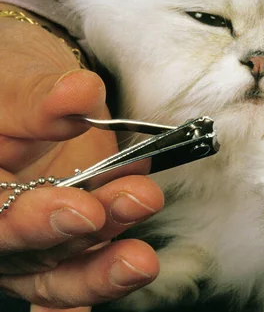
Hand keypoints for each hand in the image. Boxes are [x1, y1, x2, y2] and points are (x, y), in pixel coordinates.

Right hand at [0, 7, 163, 308]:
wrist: (41, 97)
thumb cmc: (15, 86)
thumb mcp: (20, 81)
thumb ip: (43, 97)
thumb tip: (79, 95)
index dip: (32, 216)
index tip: (81, 207)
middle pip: (18, 247)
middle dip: (63, 235)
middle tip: (102, 218)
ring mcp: (28, 241)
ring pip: (56, 269)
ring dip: (99, 267)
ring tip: (139, 259)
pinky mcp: (66, 246)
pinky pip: (74, 279)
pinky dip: (95, 290)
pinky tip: (121, 290)